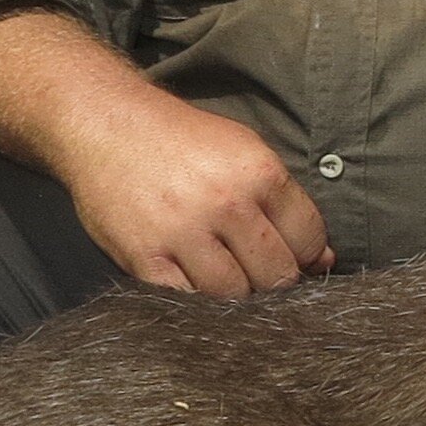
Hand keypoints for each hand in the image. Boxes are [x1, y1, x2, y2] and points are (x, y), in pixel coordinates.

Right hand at [0, 5, 333, 296]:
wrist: (105, 124)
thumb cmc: (182, 141)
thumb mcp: (244, 151)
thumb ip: (284, 203)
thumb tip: (321, 261)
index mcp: (260, 172)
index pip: (308, 239)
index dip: (306, 256)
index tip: (292, 257)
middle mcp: (226, 203)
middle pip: (276, 275)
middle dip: (275, 282)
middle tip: (258, 273)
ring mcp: (183, 232)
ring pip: (235, 295)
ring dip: (237, 296)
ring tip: (226, 276)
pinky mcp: (144, 256)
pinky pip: (186, 300)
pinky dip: (196, 301)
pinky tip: (195, 281)